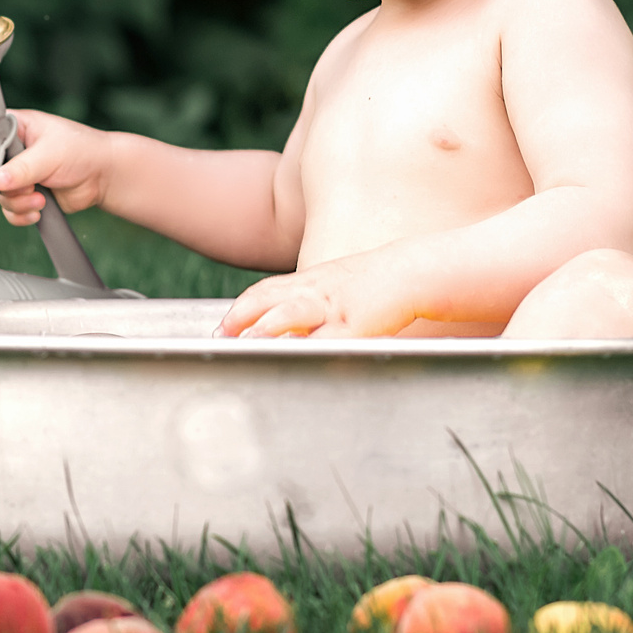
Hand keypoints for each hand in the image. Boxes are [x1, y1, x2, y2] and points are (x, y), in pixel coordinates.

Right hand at [0, 107, 112, 225]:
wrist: (103, 176)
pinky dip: (22, 215)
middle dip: (9, 185)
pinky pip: (11, 210)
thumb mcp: (50, 155)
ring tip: (41, 199)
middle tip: (30, 187)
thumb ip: (23, 168)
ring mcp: (20, 174)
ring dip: (19, 202)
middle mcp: (15, 150)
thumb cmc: (82, 151)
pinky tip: (39, 211)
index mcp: (18, 128)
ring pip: (0, 194)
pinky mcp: (27, 194)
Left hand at [216, 256, 417, 338]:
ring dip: (264, 330)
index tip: (223, 328)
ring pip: (290, 313)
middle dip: (241, 318)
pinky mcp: (354, 323)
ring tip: (246, 345)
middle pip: (268, 298)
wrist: (410, 271)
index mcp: (310, 280)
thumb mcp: (335, 283)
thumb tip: (289, 326)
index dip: (240, 309)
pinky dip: (310, 350)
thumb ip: (310, 300)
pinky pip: (327, 339)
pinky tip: (296, 360)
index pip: (265, 291)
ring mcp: (333, 306)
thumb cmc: (375, 282)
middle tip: (222, 337)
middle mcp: (315, 290)